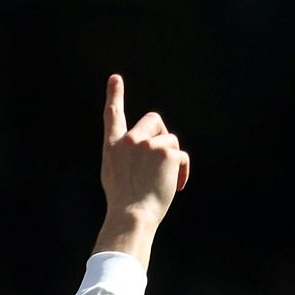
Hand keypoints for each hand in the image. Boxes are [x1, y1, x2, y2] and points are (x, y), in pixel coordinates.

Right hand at [99, 74, 188, 226]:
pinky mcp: (166, 150)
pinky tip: (175, 186)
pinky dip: (181, 171)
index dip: (114, 96)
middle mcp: (129, 141)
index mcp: (113, 148)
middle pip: (154, 120)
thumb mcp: (115, 175)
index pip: (113, 116)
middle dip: (163, 134)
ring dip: (172, 158)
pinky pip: (181, 155)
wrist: (132, 215)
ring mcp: (147, 144)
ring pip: (170, 140)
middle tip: (164, 157)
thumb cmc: (124, 203)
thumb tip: (147, 148)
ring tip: (164, 180)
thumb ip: (126, 155)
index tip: (115, 79)